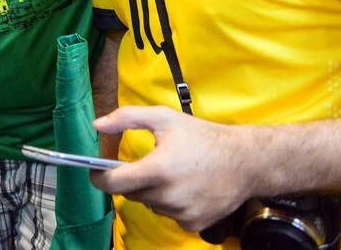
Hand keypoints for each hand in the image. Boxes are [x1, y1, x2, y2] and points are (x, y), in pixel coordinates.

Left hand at [91, 106, 252, 231]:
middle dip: (133, 179)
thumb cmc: (203, 137)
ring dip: (153, 191)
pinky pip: (169, 214)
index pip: (113, 183)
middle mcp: (169, 195)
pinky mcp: (194, 223)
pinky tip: (185, 187)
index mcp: (158, 169)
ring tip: (172, 173)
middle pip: (131, 193)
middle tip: (149, 164)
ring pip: (150, 204)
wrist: (245, 161)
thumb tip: (98, 125)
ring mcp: (182, 212)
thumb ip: (126, 118)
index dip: (99, 177)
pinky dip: (170, 203)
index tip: (95, 172)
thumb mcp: (163, 117)